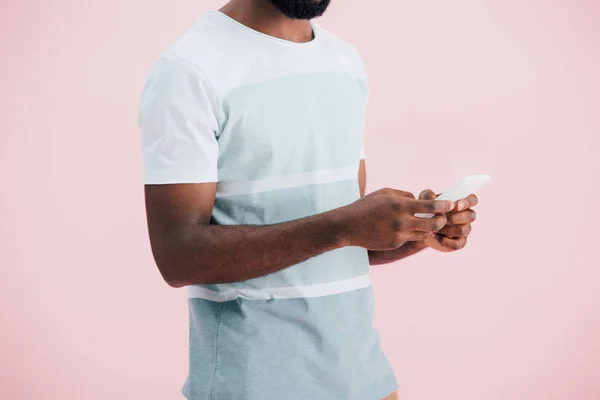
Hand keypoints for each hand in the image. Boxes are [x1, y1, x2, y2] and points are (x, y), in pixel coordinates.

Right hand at [339, 188, 453, 250]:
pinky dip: (411, 233)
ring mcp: (399, 234)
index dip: (444, 205)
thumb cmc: (366, 206)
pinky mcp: (395, 243)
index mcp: (400, 205)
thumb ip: (404, 195)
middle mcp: (402, 221)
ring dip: (427, 228)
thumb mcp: (385, 193)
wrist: (349, 226)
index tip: (449, 204)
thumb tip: (419, 200)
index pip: (430, 206)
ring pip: (424, 233)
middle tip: (441, 217)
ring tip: (425, 222)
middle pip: (433, 224)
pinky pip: (410, 238)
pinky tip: (405, 229)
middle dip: (441, 221)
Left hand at [419, 189, 477, 251]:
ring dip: (447, 229)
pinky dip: (446, 241)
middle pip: (471, 216)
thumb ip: (428, 195)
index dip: (467, 202)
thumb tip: (433, 197)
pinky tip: (435, 237)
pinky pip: (458, 244)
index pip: (473, 199)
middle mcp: (466, 216)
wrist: (422, 228)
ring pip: (463, 230)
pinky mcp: (459, 242)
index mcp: (461, 203)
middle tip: (439, 219)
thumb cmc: (427, 210)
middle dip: (453, 218)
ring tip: (434, 228)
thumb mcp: (424, 200)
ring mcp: (464, 229)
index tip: (456, 205)